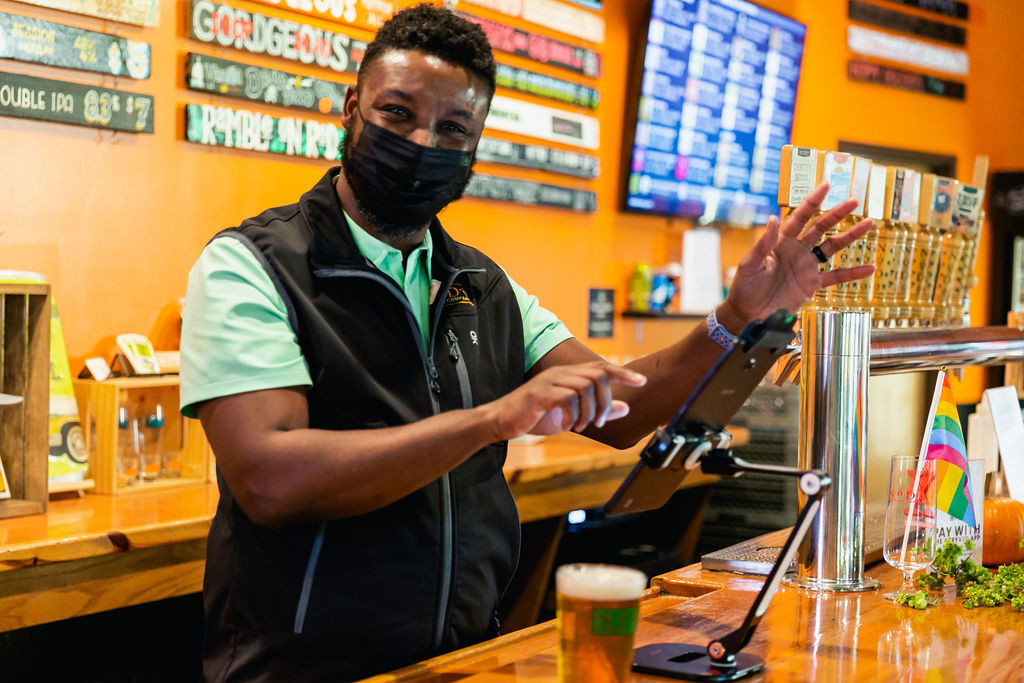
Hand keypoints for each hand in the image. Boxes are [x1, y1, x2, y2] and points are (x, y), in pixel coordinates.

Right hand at [485, 362, 645, 439]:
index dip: (623, 373)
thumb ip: (598, 410)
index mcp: (568, 375)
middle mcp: (560, 373)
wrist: (501, 422)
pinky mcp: (539, 394)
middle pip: (597, 375)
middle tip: (599, 422)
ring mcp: (549, 382)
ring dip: (589, 411)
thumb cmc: (534, 417)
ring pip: (585, 386)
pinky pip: (567, 398)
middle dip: (605, 400)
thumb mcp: (572, 416)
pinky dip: (572, 414)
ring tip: (581, 426)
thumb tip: (625, 407)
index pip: (601, 368)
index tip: (642, 382)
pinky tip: (568, 425)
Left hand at [718, 182, 874, 329]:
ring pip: (832, 247)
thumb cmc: (744, 287)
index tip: (826, 186)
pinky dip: (853, 273)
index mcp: (781, 242)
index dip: (812, 202)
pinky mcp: (812, 284)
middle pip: (820, 227)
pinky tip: (870, 267)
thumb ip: (763, 244)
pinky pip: (836, 277)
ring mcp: (806, 266)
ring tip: (869, 223)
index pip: (799, 217)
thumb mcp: (749, 265)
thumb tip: (772, 219)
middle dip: (837, 214)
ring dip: (850, 236)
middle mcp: (796, 250)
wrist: (748, 313)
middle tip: (854, 201)